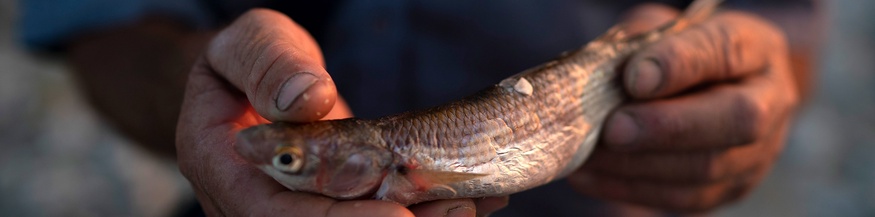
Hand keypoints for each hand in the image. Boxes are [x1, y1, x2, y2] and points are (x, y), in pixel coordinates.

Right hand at [176, 9, 505, 216]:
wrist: (253, 85)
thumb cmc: (248, 59)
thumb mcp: (248, 44)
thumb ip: (268, 64)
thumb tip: (307, 100)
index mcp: (226, 169)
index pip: (275, 214)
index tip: (396, 213)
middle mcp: (261, 203)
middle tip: (458, 210)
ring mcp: (301, 209)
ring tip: (472, 205)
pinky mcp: (338, 205)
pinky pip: (377, 212)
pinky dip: (425, 209)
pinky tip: (476, 198)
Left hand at [569, 4, 799, 212]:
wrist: (714, 89)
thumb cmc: (680, 53)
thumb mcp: (662, 29)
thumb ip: (643, 43)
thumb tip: (616, 77)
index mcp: (754, 47)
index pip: (725, 50)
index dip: (679, 64)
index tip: (634, 78)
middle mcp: (771, 99)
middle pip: (736, 119)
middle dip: (668, 127)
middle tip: (613, 129)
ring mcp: (758, 152)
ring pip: (707, 168)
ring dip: (639, 165)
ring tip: (588, 155)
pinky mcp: (730, 189)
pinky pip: (683, 198)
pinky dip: (630, 188)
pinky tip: (591, 176)